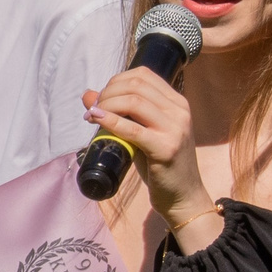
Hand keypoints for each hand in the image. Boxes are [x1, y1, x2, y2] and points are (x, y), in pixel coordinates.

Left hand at [84, 67, 215, 240]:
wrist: (183, 196)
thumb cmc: (161, 164)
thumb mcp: (142, 133)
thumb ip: (121, 114)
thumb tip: (88, 95)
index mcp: (177, 103)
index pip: (143, 75)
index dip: (116, 81)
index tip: (102, 97)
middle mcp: (179, 111)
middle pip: (136, 85)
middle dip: (109, 92)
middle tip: (94, 108)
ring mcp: (175, 129)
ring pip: (134, 102)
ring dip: (107, 105)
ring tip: (94, 116)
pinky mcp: (167, 148)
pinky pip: (133, 129)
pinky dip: (111, 121)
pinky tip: (97, 120)